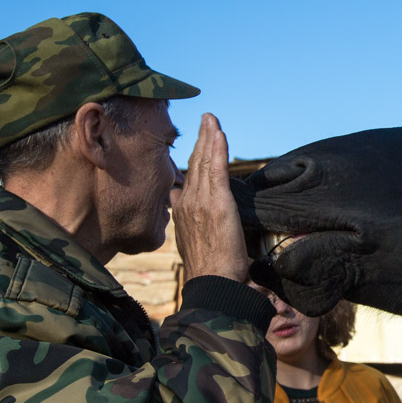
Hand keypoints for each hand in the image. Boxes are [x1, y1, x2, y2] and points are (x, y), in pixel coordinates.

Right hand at [170, 113, 250, 281]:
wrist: (212, 283)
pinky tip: (219, 134)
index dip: (194, 157)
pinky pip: (216, 170)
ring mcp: (200, 202)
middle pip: (194, 163)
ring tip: (212, 120)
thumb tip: (181, 204)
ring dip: (209, 137)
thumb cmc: (209, 269)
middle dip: (201, 139)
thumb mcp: (192, 241)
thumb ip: (189, 221)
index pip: (188, 176)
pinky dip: (217, 149)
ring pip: (204, 162)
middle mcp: (187, 202)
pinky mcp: (217, 204)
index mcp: (182, 210)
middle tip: (207, 119)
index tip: (199, 141)